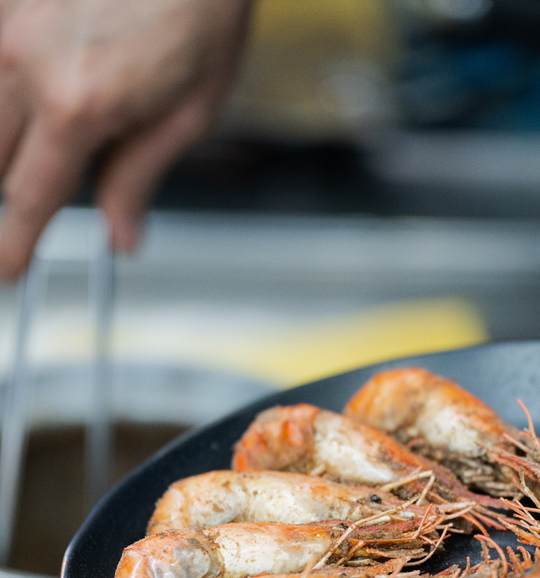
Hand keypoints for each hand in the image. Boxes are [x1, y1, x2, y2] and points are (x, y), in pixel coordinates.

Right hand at [0, 0, 252, 278]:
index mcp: (77, 104)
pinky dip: (9, 89)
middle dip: (10, 192)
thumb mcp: (189, 111)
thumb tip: (120, 235)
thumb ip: (139, 177)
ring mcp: (7, 20)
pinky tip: (42, 90)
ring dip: (7, 141)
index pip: (29, 198)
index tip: (8, 271)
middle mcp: (26, 61)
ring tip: (58, 133)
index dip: (13, 245)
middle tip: (38, 200)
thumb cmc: (201, 9)